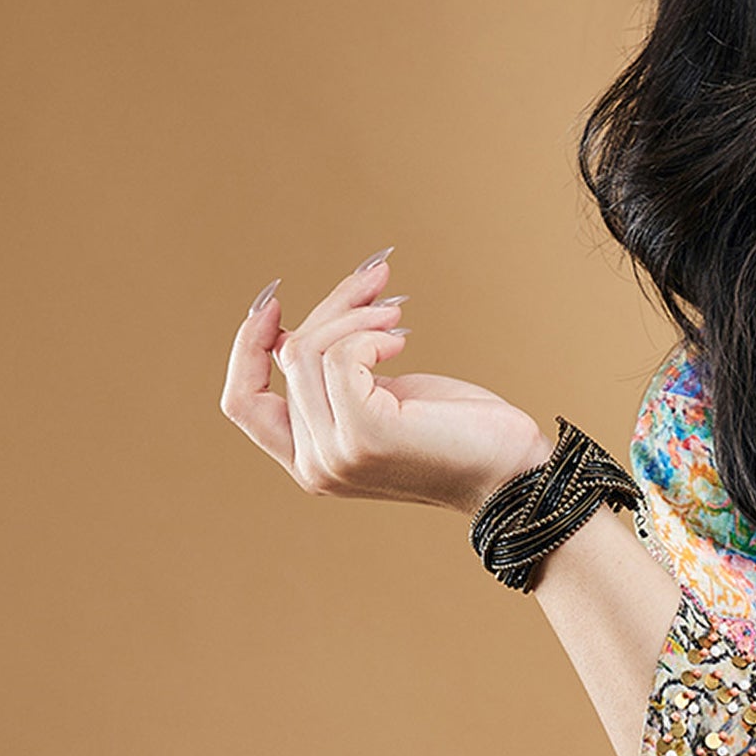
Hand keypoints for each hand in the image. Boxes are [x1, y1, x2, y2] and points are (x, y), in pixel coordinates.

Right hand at [220, 249, 549, 513]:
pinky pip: (341, 356)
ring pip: (310, 350)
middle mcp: (314, 467)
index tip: (275, 303)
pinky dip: (371, 335)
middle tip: (378, 284)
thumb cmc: (458, 432)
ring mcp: (336, 455)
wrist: (513, 471)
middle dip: (332, 309)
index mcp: (310, 461)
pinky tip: (405, 342)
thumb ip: (334, 376)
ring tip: (398, 317)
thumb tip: (291, 326)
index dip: (247, 346)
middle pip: (286, 358)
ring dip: (357, 316)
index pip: (242, 403)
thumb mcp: (381, 397)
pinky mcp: (365, 435)